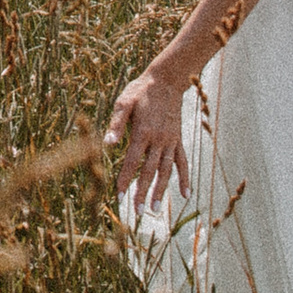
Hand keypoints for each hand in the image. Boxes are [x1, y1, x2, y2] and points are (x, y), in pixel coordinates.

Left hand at [106, 65, 189, 208]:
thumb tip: (107, 144)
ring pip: (166, 170)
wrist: (166, 81)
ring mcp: (170, 141)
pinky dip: (184, 178)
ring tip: (155, 208)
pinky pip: (182, 162)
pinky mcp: (177, 140)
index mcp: (142, 132)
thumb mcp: (123, 102)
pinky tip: (185, 194)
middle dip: (142, 192)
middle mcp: (158, 140)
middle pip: (149, 170)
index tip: (119, 196)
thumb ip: (116, 124)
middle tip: (137, 211)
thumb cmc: (140, 91)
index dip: (125, 179)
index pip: (132, 161)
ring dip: (161, 190)